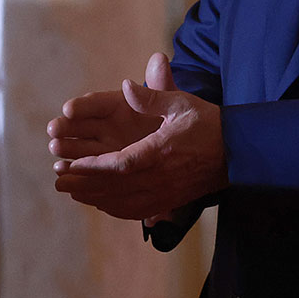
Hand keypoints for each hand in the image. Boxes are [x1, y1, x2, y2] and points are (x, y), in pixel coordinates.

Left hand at [51, 53, 228, 220]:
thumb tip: (125, 86)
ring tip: (72, 192)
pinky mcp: (171, 200)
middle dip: (85, 185)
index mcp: (161, 152)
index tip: (71, 165)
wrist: (239, 152)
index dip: (93, 167)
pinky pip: (137, 211)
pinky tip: (101, 204)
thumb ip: (151, 97)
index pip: (120, 164)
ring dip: (95, 198)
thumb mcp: (182, 103)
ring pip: (123, 202)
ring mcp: (166, 192)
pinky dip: (115, 209)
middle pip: (115, 187)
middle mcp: (161, 177)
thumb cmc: (209, 124)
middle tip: (59, 182)